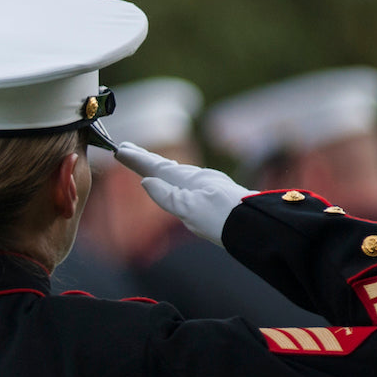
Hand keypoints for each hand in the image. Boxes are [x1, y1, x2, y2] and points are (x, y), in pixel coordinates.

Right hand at [115, 142, 254, 246]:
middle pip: (167, 166)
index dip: (137, 160)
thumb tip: (146, 182)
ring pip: (178, 172)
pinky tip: (180, 183)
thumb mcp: (188, 210)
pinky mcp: (218, 195)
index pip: (158, 167)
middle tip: (127, 149)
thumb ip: (166, 195)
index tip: (119, 150)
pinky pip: (189, 180)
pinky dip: (176, 177)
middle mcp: (199, 179)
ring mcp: (210, 185)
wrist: (257, 227)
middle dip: (146, 159)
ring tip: (149, 163)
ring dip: (161, 166)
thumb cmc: (223, 220)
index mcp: (190, 180)